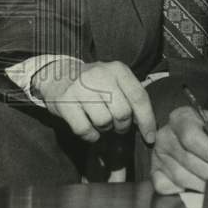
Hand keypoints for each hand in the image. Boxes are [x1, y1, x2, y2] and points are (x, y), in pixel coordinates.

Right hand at [32, 58, 155, 143]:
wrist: (57, 73)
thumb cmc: (93, 82)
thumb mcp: (114, 79)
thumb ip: (130, 96)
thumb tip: (147, 126)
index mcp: (118, 70)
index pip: (139, 97)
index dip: (147, 120)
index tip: (150, 137)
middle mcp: (101, 76)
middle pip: (123, 113)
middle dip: (123, 126)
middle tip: (117, 125)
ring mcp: (81, 88)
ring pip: (104, 122)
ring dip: (105, 129)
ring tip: (100, 121)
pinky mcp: (64, 101)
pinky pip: (84, 129)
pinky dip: (90, 135)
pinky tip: (90, 129)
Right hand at [151, 106, 207, 194]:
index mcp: (183, 117)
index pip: (192, 137)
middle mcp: (165, 134)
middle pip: (187, 159)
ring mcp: (158, 154)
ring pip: (180, 176)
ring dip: (203, 184)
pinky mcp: (154, 172)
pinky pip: (167, 187)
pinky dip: (185, 190)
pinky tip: (199, 185)